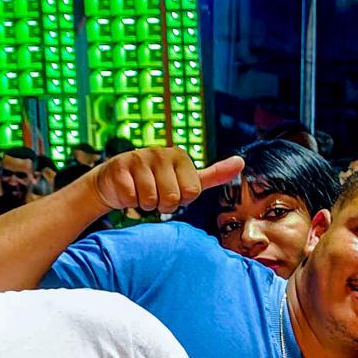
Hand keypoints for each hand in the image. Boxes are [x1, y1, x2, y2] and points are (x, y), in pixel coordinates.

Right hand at [88, 148, 244, 214]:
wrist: (115, 181)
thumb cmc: (155, 182)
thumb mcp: (186, 179)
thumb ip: (214, 174)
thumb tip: (242, 162)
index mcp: (180, 155)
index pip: (192, 192)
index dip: (182, 199)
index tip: (172, 190)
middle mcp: (160, 152)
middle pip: (173, 198)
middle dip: (164, 204)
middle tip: (156, 194)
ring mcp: (138, 158)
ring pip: (151, 200)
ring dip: (146, 204)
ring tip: (142, 192)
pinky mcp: (118, 168)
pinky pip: (131, 199)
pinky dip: (129, 202)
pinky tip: (128, 191)